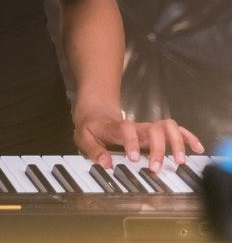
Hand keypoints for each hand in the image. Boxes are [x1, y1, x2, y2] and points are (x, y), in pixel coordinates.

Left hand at [74, 110, 203, 170]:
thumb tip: (106, 164)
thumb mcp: (83, 138)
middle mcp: (136, 126)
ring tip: (180, 161)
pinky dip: (188, 137)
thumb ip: (94, 151)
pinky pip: (175, 131)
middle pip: (153, 129)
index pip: (126, 129)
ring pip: (167, 127)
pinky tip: (196, 149)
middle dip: (158, 149)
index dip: (131, 142)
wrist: (96, 114)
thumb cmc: (92, 127)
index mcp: (116, 127)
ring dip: (176, 143)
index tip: (134, 158)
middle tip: (155, 168)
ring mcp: (148, 128)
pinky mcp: (156, 132)